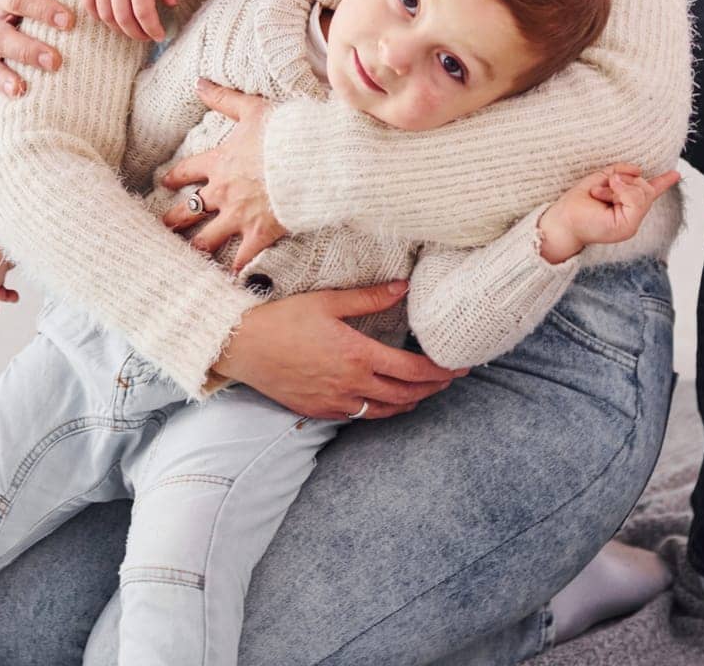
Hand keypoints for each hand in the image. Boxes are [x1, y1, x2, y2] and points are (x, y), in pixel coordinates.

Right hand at [81, 0, 177, 43]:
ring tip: (131, 30)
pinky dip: (99, 17)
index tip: (160, 36)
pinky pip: (88, 4)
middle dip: (137, 34)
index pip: (144, 12)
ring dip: (119, 29)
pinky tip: (110, 19)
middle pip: (124, 19)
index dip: (153, 29)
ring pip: (105, 16)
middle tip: (147, 37)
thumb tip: (172, 4)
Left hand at [162, 81, 284, 270]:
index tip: (165, 182)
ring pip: (207, 238)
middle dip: (175, 218)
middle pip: (190, 209)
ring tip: (185, 256)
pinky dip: (234, 270)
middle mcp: (222, 192)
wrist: (310, 160)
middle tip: (164, 226)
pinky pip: (241, 258)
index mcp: (220, 162)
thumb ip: (224, 98)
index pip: (188, 171)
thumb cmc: (283, 132)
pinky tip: (227, 280)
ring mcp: (239, 216)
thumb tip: (199, 82)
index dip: (176, 177)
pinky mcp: (259, 233)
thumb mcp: (251, 108)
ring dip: (196, 247)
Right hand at [215, 281, 468, 419]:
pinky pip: (361, 416)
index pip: (412, 370)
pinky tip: (387, 400)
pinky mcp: (321, 411)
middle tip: (451, 378)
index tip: (459, 366)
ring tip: (426, 390)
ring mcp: (336, 402)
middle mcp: (351, 384)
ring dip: (411, 402)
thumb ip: (369, 298)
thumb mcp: (328, 301)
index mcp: (357, 355)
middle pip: (406, 394)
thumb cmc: (284, 318)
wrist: (243, 346)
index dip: (440, 370)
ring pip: (386, 411)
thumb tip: (404, 287)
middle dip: (433, 387)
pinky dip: (382, 409)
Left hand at [538, 165, 680, 263]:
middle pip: (645, 186)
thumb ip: (619, 172)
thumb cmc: (578, 202)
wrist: (563, 218)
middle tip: (600, 190)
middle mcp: (632, 216)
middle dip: (621, 179)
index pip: (650, 192)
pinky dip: (618, 191)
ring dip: (616, 186)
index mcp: (626, 205)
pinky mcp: (627, 227)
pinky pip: (634, 199)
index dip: (663, 182)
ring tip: (598, 195)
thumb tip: (639, 170)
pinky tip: (603, 195)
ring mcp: (631, 224)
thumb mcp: (600, 179)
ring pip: (640, 192)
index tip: (676, 174)